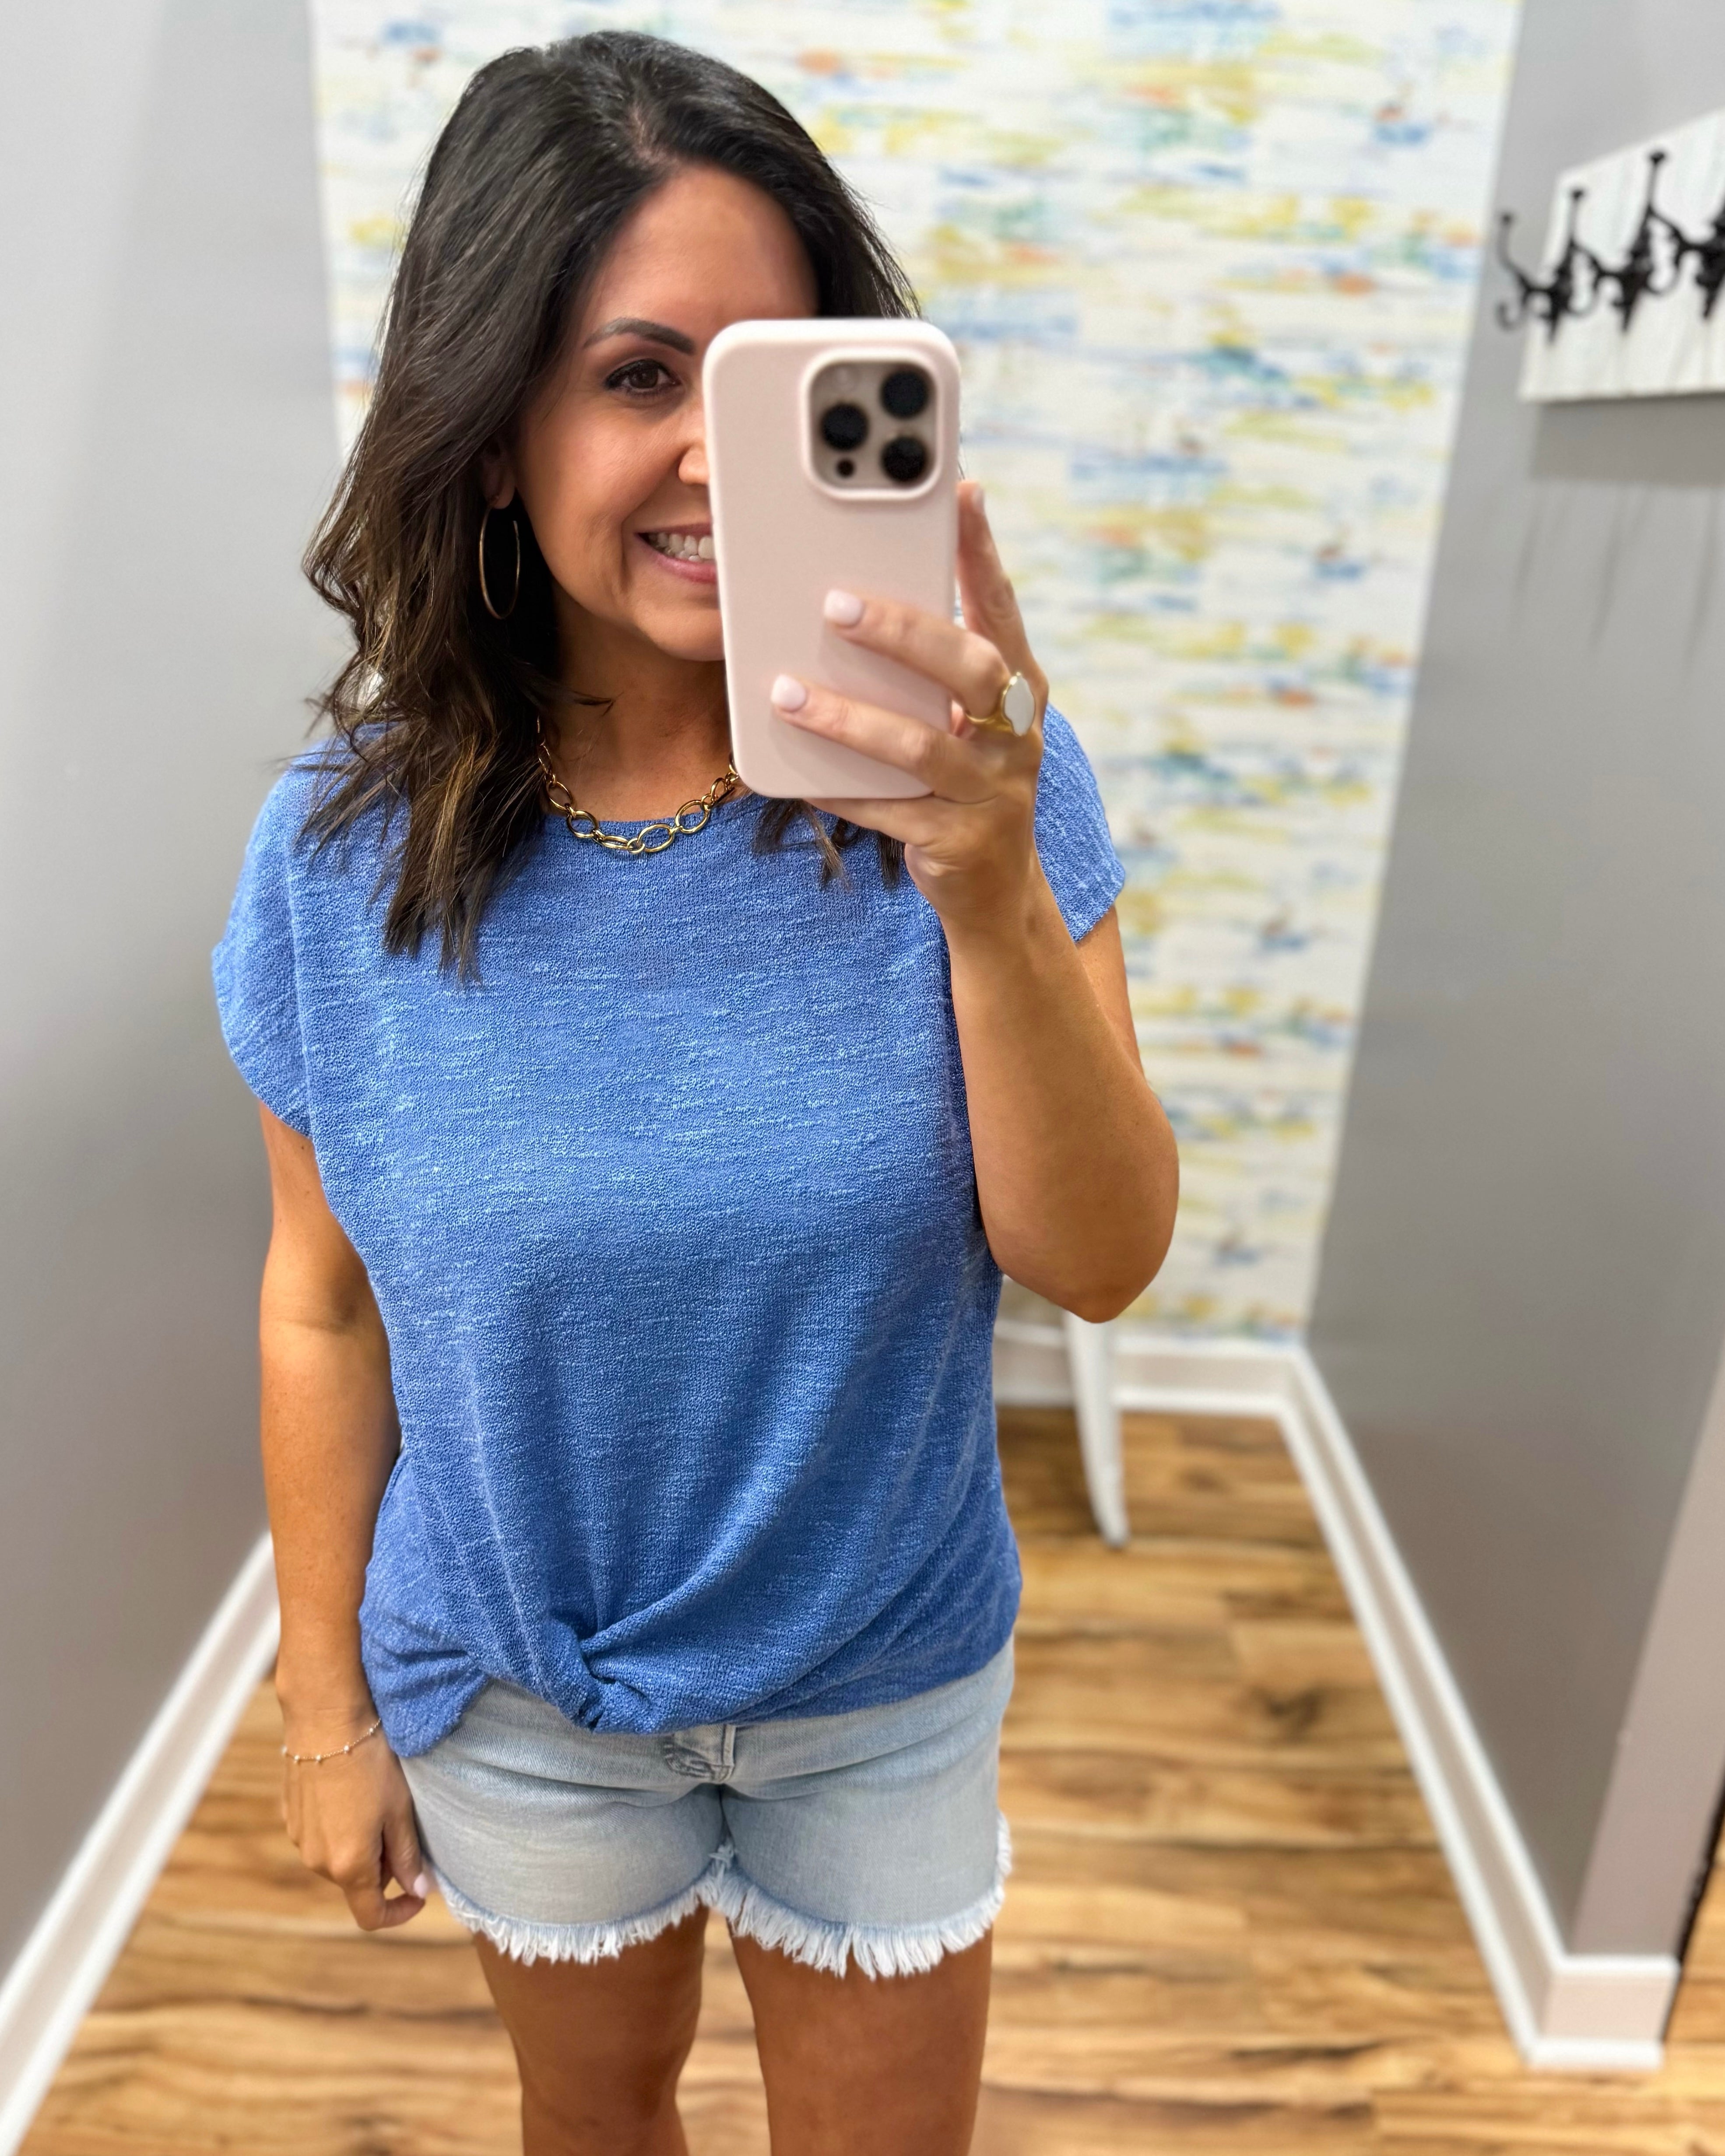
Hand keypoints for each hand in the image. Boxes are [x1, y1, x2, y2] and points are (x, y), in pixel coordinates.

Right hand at [280, 1703, 428, 1931]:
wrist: (326, 1720)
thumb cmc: (371, 1764)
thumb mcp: (400, 1810)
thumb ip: (407, 1856)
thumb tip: (418, 1891)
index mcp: (348, 1866)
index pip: (370, 1915)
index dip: (398, 1912)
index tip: (418, 1893)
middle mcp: (317, 1861)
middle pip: (356, 1883)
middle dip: (383, 1867)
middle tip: (401, 1827)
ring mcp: (300, 1840)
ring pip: (338, 1859)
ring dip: (360, 1847)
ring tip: (376, 1804)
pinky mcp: (290, 1817)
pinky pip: (321, 1837)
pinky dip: (340, 1828)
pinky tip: (351, 1794)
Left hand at [769, 481, 1051, 943]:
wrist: (994, 892)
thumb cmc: (963, 782)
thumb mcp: (962, 720)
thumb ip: (931, 669)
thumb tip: (854, 595)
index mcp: (1021, 691)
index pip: (1003, 609)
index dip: (984, 553)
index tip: (961, 493)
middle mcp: (1018, 736)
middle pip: (970, 669)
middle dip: (904, 632)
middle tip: (836, 603)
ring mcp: (993, 793)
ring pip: (920, 745)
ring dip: (849, 718)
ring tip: (786, 694)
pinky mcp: (958, 843)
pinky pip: (889, 811)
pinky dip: (841, 790)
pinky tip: (796, 774)